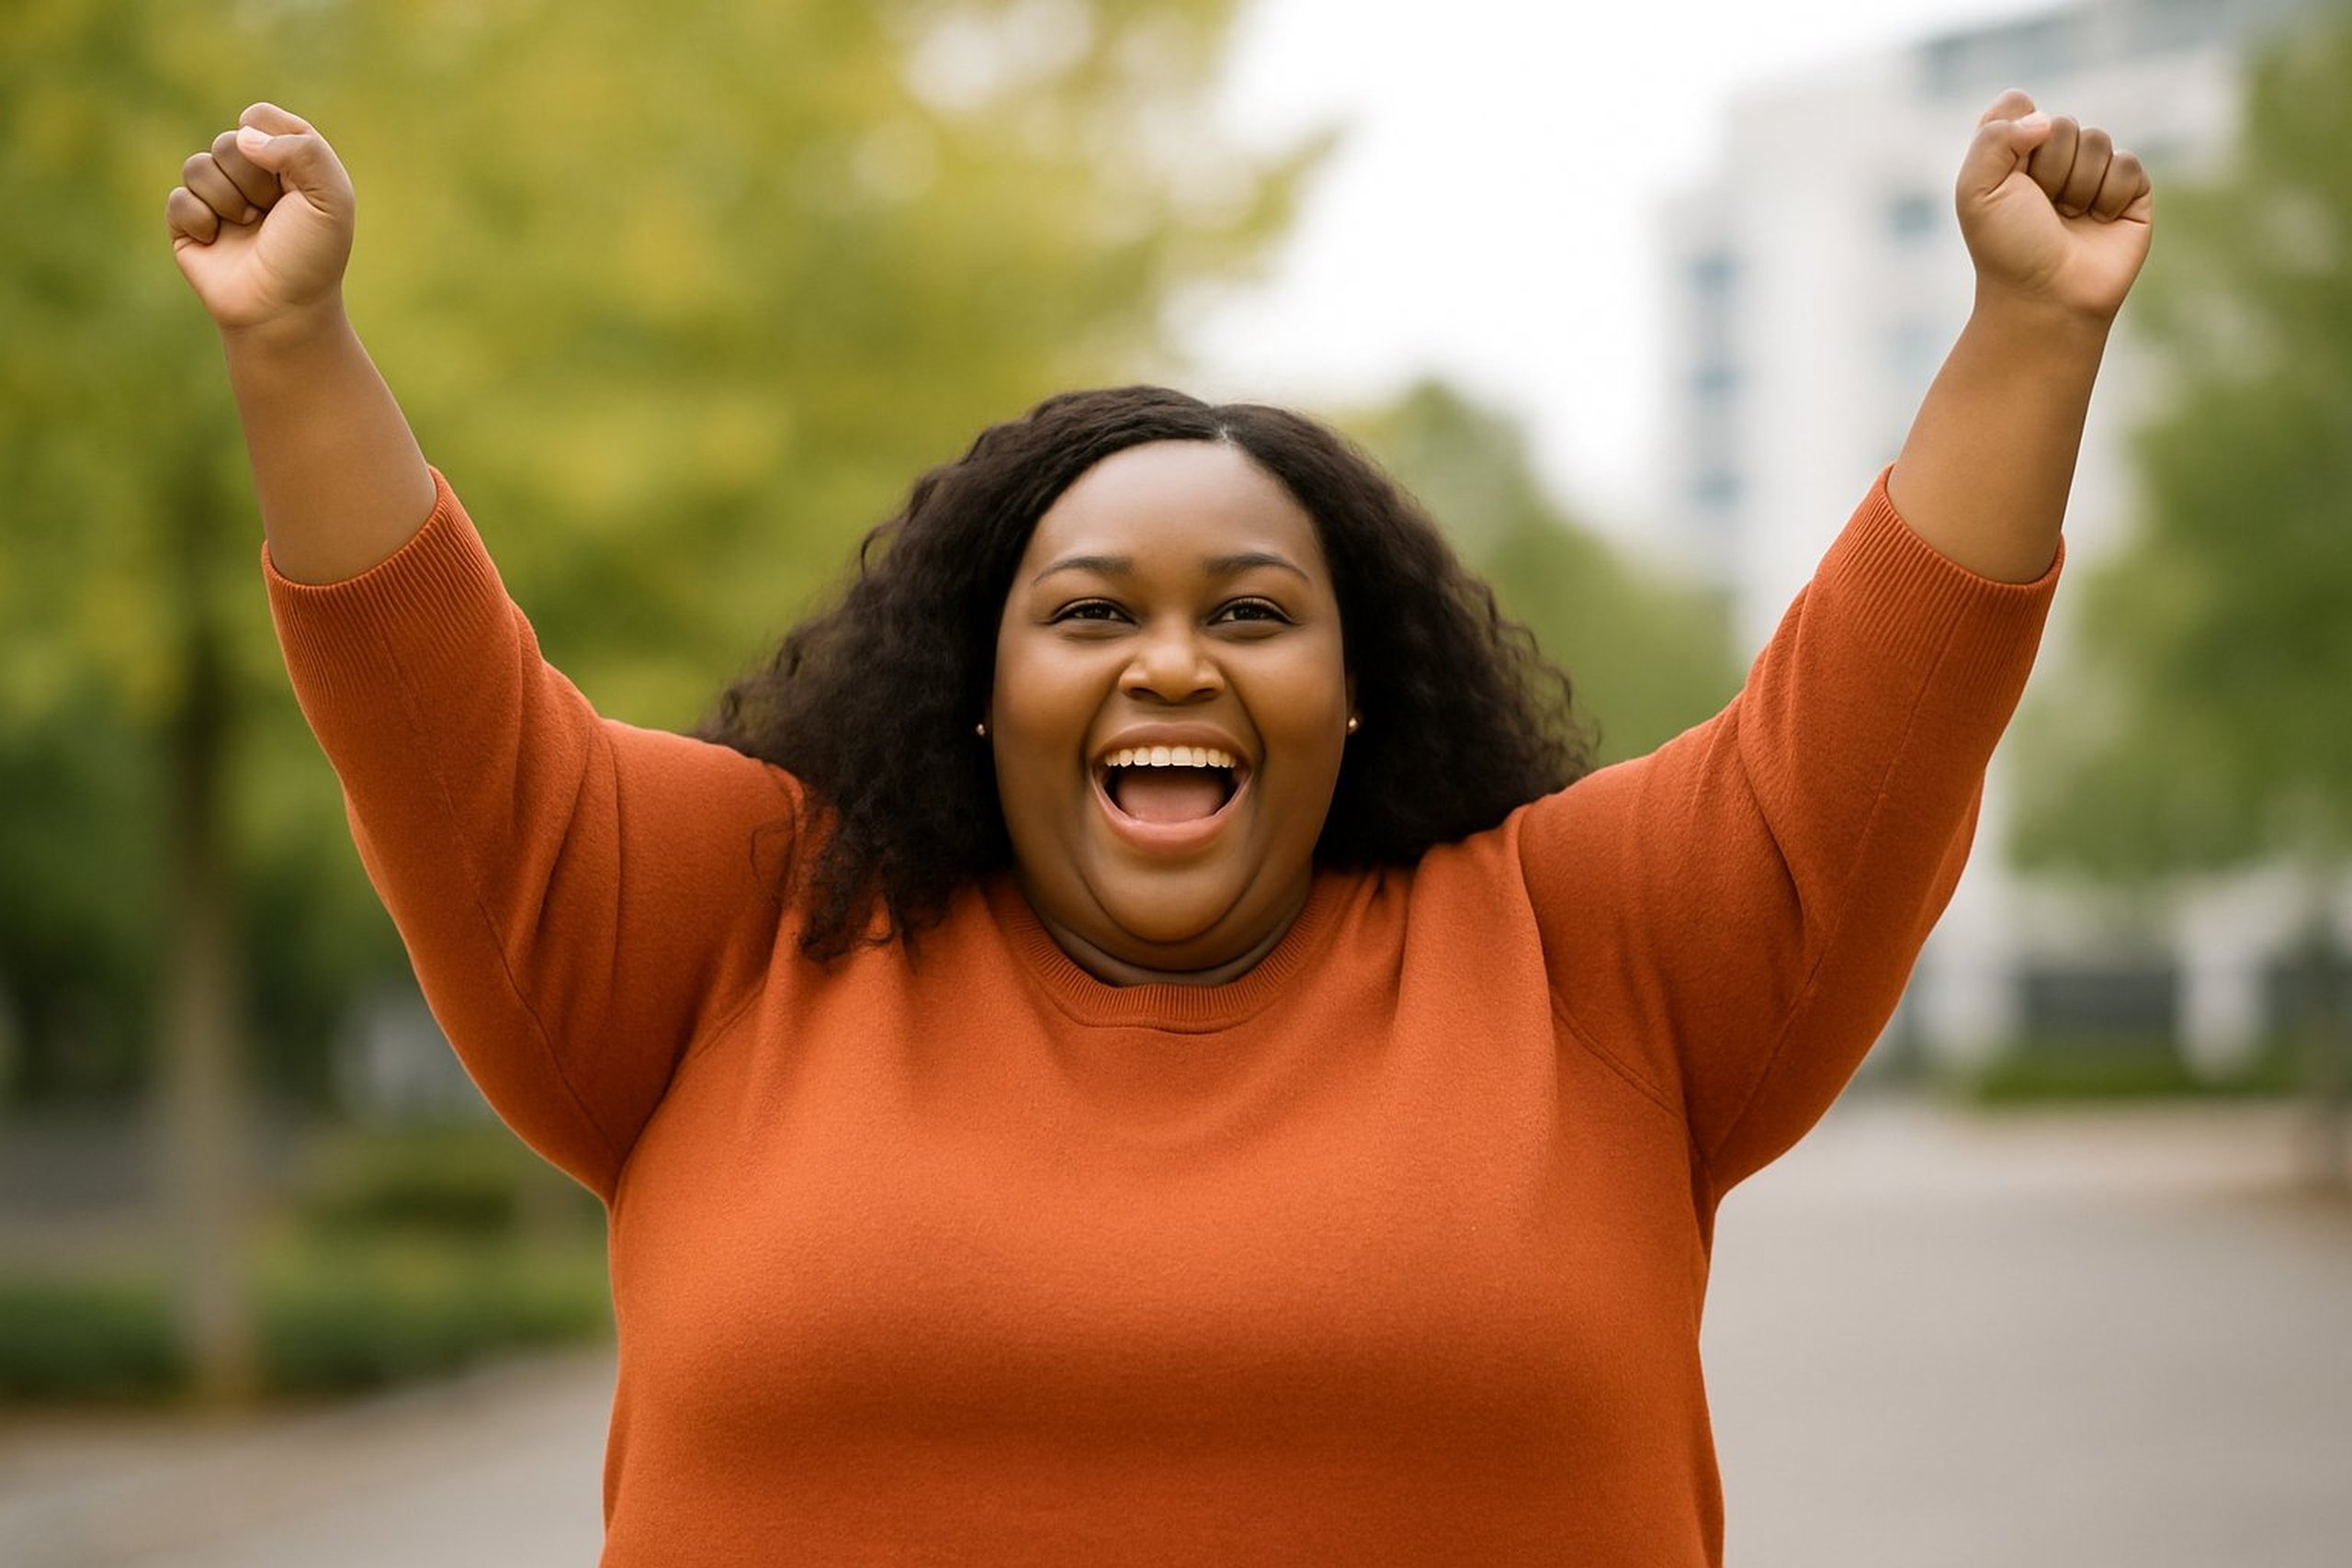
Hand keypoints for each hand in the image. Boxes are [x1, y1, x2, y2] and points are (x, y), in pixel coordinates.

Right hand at [166, 103, 355, 334]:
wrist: (282, 311)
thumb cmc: (311, 256)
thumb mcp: (330, 198)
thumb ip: (303, 150)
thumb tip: (243, 136)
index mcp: (288, 163)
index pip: (260, 117)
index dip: (272, 144)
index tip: (292, 183)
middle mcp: (253, 177)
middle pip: (228, 141)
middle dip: (251, 180)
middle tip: (269, 214)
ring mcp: (218, 199)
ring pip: (197, 166)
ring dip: (226, 200)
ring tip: (246, 228)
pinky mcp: (189, 224)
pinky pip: (178, 199)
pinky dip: (199, 220)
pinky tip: (216, 242)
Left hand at [1956, 89, 2153, 324]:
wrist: (2047, 297)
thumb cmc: (2007, 248)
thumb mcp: (1976, 190)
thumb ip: (1994, 136)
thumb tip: (2044, 119)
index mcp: (2010, 155)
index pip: (2018, 104)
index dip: (2013, 134)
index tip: (2008, 174)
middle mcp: (2051, 160)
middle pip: (2062, 123)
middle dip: (2048, 167)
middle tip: (2039, 208)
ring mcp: (2091, 174)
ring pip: (2097, 140)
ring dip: (2077, 186)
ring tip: (2067, 220)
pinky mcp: (2129, 191)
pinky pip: (2127, 164)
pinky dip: (2108, 196)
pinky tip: (2097, 223)